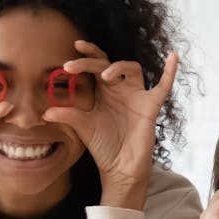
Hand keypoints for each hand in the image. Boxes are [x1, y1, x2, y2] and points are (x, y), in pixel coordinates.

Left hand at [42, 41, 179, 193]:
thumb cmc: (103, 146)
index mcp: (104, 92)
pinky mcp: (150, 106)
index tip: (72, 51)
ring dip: (118, 66)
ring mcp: (136, 96)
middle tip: (74, 64)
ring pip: (132, 68)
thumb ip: (68, 116)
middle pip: (109, 63)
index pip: (95, 67)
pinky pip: (164, 86)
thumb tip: (45, 112)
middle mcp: (120, 90)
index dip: (85, 57)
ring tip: (104, 77)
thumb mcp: (83, 128)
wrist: (120, 167)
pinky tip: (173, 56)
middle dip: (92, 61)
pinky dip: (170, 71)